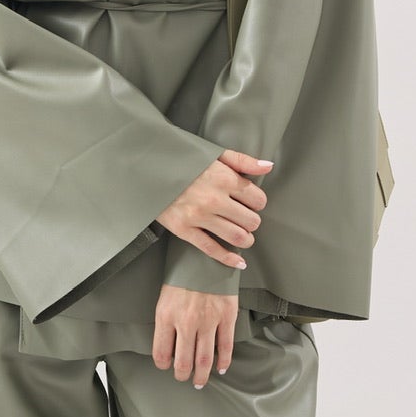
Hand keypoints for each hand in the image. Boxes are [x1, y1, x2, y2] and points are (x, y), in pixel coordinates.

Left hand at [153, 284, 239, 386]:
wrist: (205, 255)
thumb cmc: (183, 274)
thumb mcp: (165, 297)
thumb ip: (166, 321)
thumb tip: (169, 344)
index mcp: (166, 316)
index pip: (161, 353)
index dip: (163, 365)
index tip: (167, 366)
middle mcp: (186, 322)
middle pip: (183, 362)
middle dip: (183, 374)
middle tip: (184, 378)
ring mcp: (208, 321)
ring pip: (204, 359)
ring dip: (202, 374)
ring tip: (200, 380)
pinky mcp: (227, 316)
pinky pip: (225, 346)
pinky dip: (224, 361)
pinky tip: (221, 367)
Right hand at [155, 150, 273, 268]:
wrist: (146, 168)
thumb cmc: (181, 158)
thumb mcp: (213, 153)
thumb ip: (242, 160)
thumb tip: (268, 166)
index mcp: (223, 178)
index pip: (258, 199)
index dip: (258, 202)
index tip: (251, 202)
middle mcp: (214, 199)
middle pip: (251, 221)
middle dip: (252, 221)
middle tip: (246, 219)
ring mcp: (198, 216)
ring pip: (236, 237)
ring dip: (245, 239)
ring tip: (243, 236)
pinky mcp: (183, 229)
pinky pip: (211, 249)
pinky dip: (228, 258)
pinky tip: (239, 262)